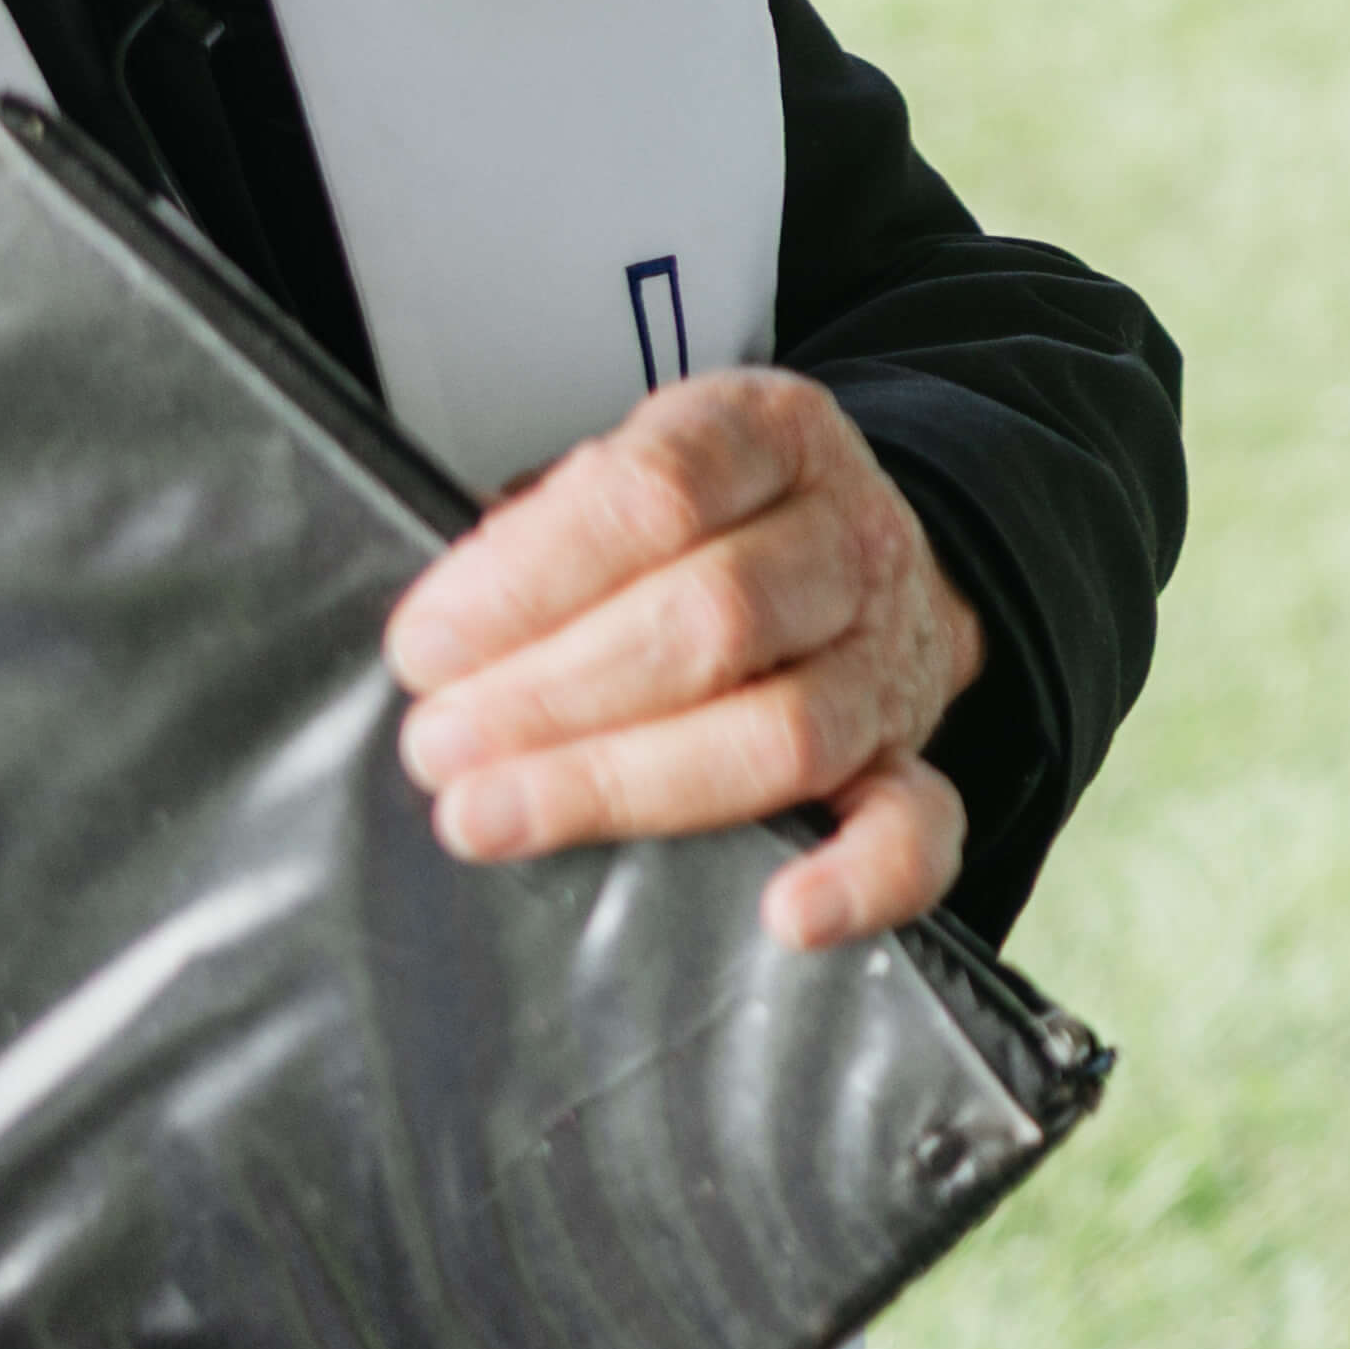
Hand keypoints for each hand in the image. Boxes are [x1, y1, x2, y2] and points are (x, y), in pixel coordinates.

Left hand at [389, 369, 985, 949]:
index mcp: (772, 436)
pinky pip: (921, 827)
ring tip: (494, 816)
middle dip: (553, 694)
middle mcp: (849, 537)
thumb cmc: (690, 527)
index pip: (662, 493)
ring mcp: (887, 656)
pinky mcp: (907, 760)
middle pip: (719, 615)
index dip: (532, 577)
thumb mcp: (621, 467)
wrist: (846, 551)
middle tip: (439, 746)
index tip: (428, 649)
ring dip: (624, 783)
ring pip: (786, 729)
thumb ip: (543, 530)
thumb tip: (448, 640)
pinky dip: (863, 878)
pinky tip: (787, 912)